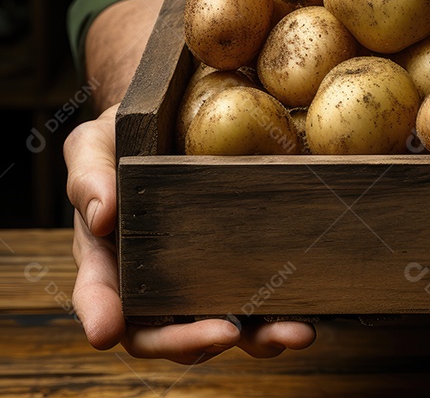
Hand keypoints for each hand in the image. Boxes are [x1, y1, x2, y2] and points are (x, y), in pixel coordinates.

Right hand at [65, 104, 317, 363]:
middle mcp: (152, 282)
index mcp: (109, 258)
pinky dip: (281, 317)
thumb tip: (102, 214)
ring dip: (257, 340)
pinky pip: (258, 307)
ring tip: (293, 333)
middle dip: (192, 340)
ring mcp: (199, 281)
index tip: (106, 331)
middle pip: (161, 332)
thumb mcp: (95, 145)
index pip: (99, 295)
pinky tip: (310, 316)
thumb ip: (89, 176)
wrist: (175, 119)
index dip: (100, 315)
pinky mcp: (241, 271)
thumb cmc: (125, 136)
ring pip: (220, 328)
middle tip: (227, 333)